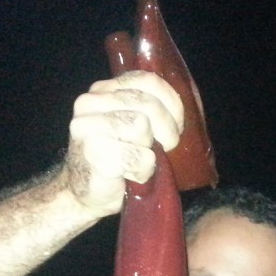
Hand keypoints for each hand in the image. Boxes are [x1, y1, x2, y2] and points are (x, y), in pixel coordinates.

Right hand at [61, 70, 185, 213]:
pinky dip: (142, 171)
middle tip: (161, 150)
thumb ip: (152, 109)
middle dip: (165, 130)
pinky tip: (128, 175)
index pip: (147, 80)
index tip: (176, 126)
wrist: (87, 194)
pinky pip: (138, 157)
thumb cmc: (118, 161)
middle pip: (148, 103)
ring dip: (149, 152)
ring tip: (137, 161)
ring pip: (141, 126)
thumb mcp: (135, 127)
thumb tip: (189, 104)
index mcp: (104, 90)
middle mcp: (90, 102)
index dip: (171, 104)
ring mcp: (86, 125)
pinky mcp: (91, 151)